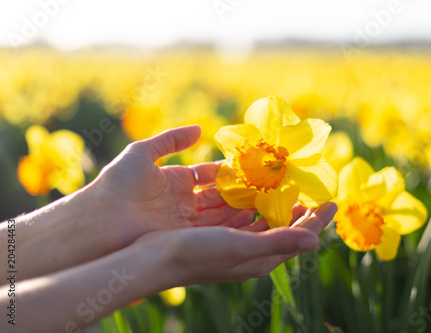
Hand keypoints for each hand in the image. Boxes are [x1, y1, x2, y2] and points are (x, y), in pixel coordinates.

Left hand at [91, 125, 252, 246]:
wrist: (101, 218)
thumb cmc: (119, 182)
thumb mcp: (142, 152)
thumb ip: (171, 140)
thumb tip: (199, 129)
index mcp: (174, 179)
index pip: (207, 174)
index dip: (226, 171)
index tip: (247, 168)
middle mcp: (183, 200)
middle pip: (216, 194)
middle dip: (236, 190)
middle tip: (260, 186)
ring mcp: (184, 219)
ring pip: (217, 212)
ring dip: (237, 207)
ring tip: (260, 201)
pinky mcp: (184, 235)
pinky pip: (211, 228)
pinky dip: (229, 223)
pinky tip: (247, 217)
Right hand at [135, 202, 337, 285]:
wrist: (152, 260)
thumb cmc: (196, 253)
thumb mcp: (241, 247)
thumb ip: (279, 242)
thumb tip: (315, 241)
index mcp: (261, 259)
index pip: (299, 238)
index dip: (317, 221)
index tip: (332, 202)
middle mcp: (252, 254)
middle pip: (286, 230)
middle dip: (302, 211)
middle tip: (313, 190)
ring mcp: (236, 245)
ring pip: (266, 223)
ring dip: (279, 205)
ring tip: (288, 185)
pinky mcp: (221, 236)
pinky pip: (246, 218)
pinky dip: (254, 204)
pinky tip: (254, 191)